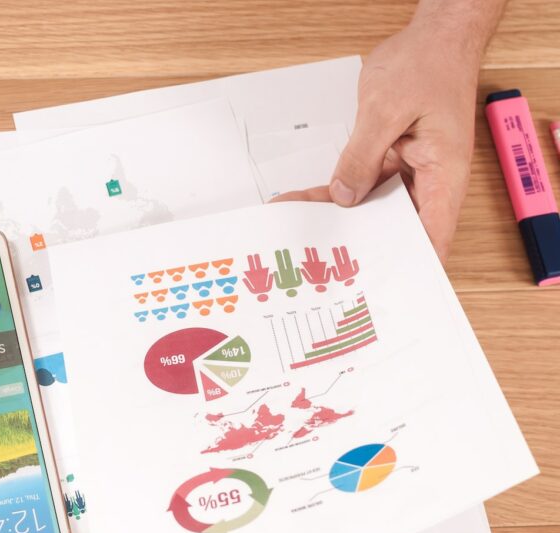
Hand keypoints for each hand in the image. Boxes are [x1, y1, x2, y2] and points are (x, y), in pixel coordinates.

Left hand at [275, 19, 484, 260]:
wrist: (435, 35)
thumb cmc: (428, 64)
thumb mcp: (386, 110)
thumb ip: (362, 157)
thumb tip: (345, 196)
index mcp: (444, 175)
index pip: (431, 236)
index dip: (408, 266)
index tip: (377, 285)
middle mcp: (430, 180)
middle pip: (396, 228)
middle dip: (361, 248)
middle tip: (322, 266)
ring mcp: (409, 172)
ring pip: (371, 209)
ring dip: (338, 220)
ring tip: (300, 236)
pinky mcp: (391, 161)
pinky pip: (361, 184)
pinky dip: (334, 194)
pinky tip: (303, 202)